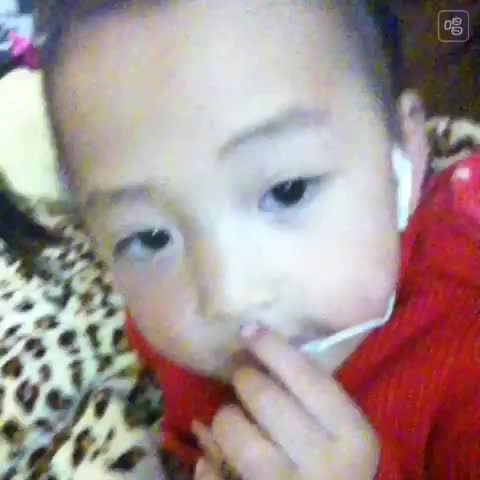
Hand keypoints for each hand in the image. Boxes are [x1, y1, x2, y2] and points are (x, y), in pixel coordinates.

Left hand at [193, 323, 379, 479]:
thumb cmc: (339, 463)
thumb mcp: (342, 430)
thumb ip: (311, 394)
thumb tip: (257, 344)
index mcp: (353, 437)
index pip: (309, 379)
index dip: (274, 349)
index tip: (249, 329)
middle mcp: (326, 466)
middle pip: (267, 402)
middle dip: (246, 380)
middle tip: (244, 377)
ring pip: (239, 441)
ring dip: (226, 421)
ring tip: (230, 419)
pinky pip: (218, 478)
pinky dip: (208, 466)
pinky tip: (211, 459)